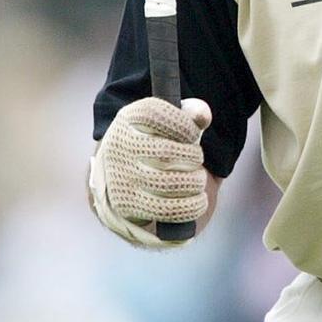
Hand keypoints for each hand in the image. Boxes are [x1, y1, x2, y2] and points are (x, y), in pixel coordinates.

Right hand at [88, 97, 211, 247]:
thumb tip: (202, 116)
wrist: (126, 174)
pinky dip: (191, 206)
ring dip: (194, 182)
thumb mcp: (170, 121)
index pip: (155, 115)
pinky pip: (166, 210)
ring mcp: (121, 177)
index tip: (193, 134)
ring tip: (197, 180)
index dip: (183, 125)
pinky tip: (198, 200)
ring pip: (168, 183)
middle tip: (197, 159)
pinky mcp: (127, 205)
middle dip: (193, 157)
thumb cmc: (157, 142)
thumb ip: (191, 112)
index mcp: (129, 119)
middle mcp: (120, 146)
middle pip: (166, 153)